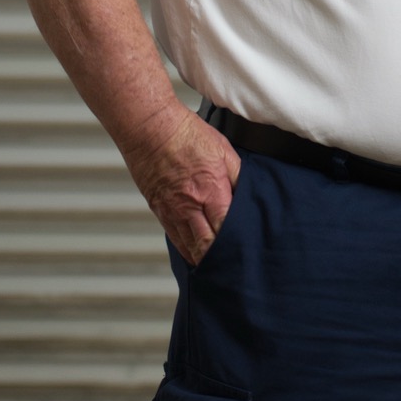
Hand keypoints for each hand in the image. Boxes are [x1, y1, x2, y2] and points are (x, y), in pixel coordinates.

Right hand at [122, 108, 240, 265]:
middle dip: (221, 260)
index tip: (248, 254)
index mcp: (211, 192)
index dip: (238, 246)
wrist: (150, 128)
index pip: (227, 231)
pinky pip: (174, 238)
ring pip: (189, 247)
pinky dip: (186, 250)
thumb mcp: (225, 150)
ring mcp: (171, 211)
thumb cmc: (186, 134)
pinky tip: (196, 255)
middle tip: (235, 270)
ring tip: (218, 271)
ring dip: (203, 260)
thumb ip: (239, 177)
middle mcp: (189, 207)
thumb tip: (250, 195)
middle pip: (207, 246)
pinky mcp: (159, 210)